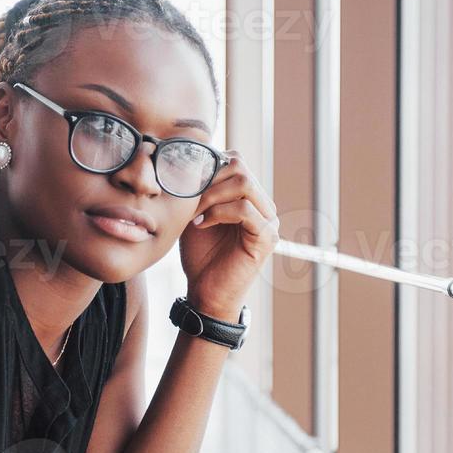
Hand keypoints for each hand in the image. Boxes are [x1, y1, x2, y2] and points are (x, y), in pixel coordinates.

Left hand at [179, 150, 278, 318]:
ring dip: (211, 195)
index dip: (207, 166)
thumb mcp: (194, 213)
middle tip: (187, 199)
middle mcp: (263, 204)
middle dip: (208, 179)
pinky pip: (245, 210)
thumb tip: (191, 159)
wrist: (205, 293)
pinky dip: (219, 212)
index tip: (184, 185)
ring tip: (194, 214)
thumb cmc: (199, 254)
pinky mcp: (267, 237)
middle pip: (240, 166)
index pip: (234, 160)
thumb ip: (199, 188)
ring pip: (244, 184)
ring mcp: (268, 220)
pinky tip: (201, 225)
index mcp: (248, 196)